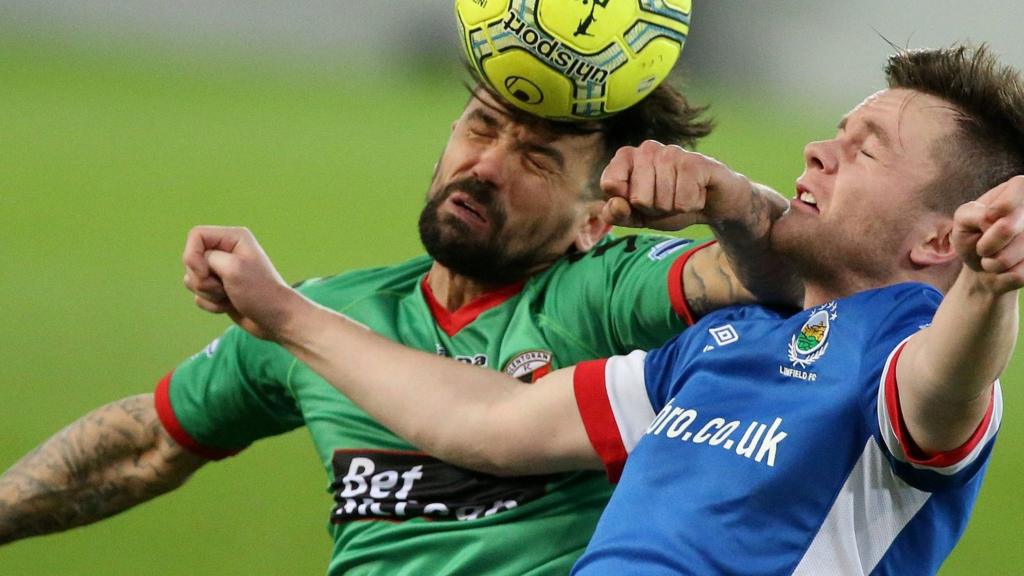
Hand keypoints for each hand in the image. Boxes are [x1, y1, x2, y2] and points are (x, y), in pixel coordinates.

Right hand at [182, 226, 298, 339]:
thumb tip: (194, 264)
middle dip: (203, 279)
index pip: (196, 235)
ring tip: (230, 296)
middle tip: (225, 287)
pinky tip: (230, 305)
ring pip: (192, 279)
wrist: (276, 319)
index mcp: (233, 238)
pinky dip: (211, 304)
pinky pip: (198, 296)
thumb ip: (206, 257)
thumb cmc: (259, 292)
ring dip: (208, 293)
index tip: (205, 272)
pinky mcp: (218, 290)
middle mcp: (226, 251)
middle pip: (191, 259)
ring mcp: (221, 271)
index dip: (193, 255)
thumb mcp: (233, 268)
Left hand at [599, 140, 752, 230]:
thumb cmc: (669, 205)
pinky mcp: (695, 162)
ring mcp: (671, 152)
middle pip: (638, 198)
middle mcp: (646, 149)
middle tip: (666, 200)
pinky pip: (683, 201)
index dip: (626, 204)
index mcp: (625, 157)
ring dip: (673, 208)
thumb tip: (614, 204)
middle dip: (653, 209)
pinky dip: (690, 206)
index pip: (609, 184)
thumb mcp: (637, 216)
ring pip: (661, 201)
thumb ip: (616, 214)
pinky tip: (697, 193)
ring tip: (681, 196)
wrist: (712, 202)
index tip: (639, 201)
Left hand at [952, 175, 1023, 293]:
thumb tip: (994, 219)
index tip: (989, 216)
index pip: (1021, 187)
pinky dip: (1003, 276)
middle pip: (1006, 228)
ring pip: (1011, 256)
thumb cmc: (973, 234)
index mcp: (1019, 190)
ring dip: (993, 263)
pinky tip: (1007, 269)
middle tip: (983, 246)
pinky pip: (1018, 275)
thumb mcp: (964, 218)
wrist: (983, 265)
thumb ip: (975, 213)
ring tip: (994, 257)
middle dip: (985, 244)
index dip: (1001, 206)